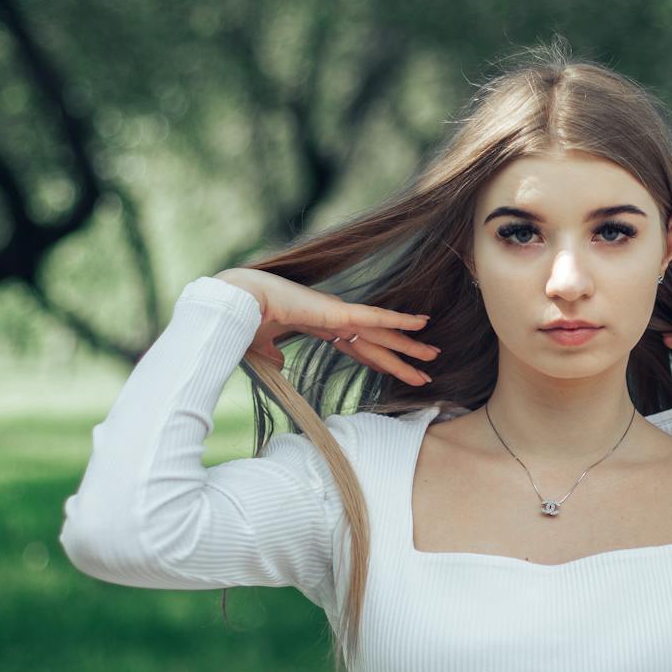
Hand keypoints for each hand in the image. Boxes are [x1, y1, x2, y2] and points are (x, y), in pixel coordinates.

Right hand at [215, 268, 438, 386]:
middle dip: (401, 357)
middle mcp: (334, 319)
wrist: (237, 302)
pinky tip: (422, 324)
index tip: (392, 369)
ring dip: (409, 345)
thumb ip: (274, 354)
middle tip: (427, 369)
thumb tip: (279, 363)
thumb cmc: (245, 320)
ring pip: (383, 334)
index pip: (356, 346)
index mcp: (319, 326)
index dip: (375, 358)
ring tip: (434, 355)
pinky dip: (399, 321)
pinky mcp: (339, 312)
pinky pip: (376, 318)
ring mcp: (339, 314)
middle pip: (376, 343)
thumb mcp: (262, 346)